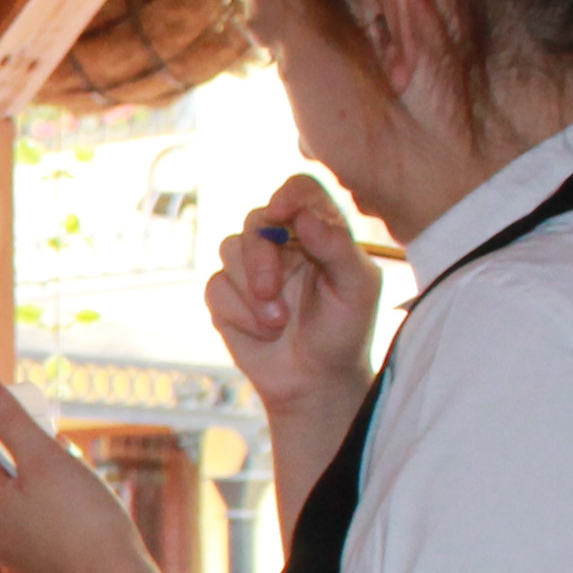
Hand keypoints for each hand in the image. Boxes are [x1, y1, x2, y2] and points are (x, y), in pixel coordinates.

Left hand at [0, 377, 154, 572]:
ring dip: (58, 492)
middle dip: (43, 464)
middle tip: (76, 467)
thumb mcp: (44, 456)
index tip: (52, 432)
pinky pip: (53, 534)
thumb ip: (9, 419)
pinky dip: (70, 523)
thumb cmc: (82, 517)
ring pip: (35, 506)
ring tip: (88, 498)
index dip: (21, 432)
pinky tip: (92, 527)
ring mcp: (20, 558)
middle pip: (14, 479)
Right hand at [204, 176, 380, 420]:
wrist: (316, 380)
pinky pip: (215, 287)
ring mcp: (251, 269)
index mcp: (318, 231)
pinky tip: (262, 333)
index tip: (282, 213)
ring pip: (230, 250)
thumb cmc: (344, 330)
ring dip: (251, 293)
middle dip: (260, 257)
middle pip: (256, 221)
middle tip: (271, 290)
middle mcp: (283, 243)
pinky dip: (239, 313)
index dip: (288, 194)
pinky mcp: (226, 296)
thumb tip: (305, 216)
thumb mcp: (357, 288)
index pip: (300, 191)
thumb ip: (338, 246)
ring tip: (278, 323)